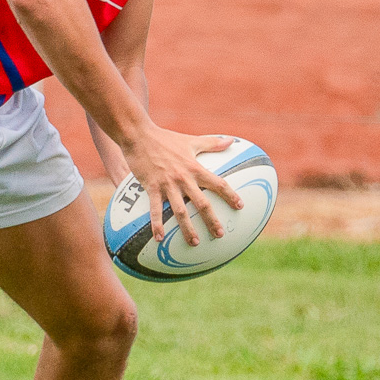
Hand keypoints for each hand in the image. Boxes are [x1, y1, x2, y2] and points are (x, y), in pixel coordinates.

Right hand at [121, 129, 242, 245]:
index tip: (240, 206)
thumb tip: (231, 141)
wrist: (139, 136)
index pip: (218, 183)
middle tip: (219, 235)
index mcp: (195, 168)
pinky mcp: (152, 188)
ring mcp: (167, 185)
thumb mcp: (191, 141)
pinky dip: (157, 225)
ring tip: (194, 243)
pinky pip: (155, 210)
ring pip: (180, 211)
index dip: (230, 195)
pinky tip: (159, 238)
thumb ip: (212, 143)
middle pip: (202, 203)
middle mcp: (184, 179)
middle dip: (211, 220)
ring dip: (188, 228)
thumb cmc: (165, 138)